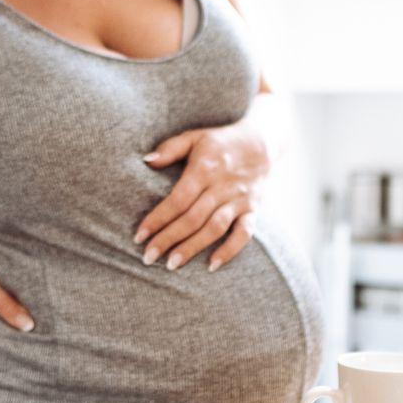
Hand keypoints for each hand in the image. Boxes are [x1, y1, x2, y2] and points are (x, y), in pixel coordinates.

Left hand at [135, 123, 267, 271]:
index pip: (177, 199)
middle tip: (148, 257)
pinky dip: (230, 250)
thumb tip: (146, 161)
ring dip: (193, 247)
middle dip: (169, 239)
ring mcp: (240, 200)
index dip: (157, 219)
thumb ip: (170, 148)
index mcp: (205, 168)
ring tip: (172, 264)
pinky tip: (212, 265)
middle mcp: (222, 186)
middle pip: (192, 218)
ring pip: (215, 228)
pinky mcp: (254, 210)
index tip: (139, 236)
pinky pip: (244, 234)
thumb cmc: (220, 142)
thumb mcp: (195, 137)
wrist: (263, 142)